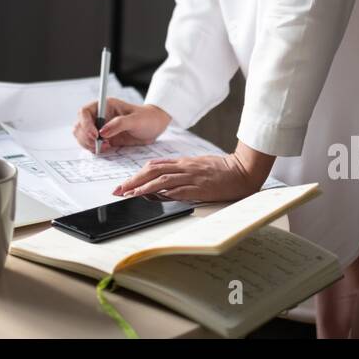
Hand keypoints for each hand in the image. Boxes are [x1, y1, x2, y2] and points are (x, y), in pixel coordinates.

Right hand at [73, 98, 170, 152]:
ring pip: (82, 136)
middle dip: (85, 137)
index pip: (84, 112)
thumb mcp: (136, 120)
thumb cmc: (147, 118)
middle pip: (79, 125)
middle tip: (98, 145)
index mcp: (104, 105)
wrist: (154, 126)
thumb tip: (102, 132)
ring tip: (104, 147)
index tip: (95, 135)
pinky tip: (105, 148)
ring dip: (88, 144)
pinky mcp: (104, 138)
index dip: (85, 124)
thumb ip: (119, 124)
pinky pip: (90, 144)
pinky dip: (93, 149)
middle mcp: (99, 116)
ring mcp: (100, 127)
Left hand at [110, 141, 276, 203]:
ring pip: (160, 179)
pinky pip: (176, 189)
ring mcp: (190, 177)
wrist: (241, 170)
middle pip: (152, 171)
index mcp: (183, 162)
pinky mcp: (198, 187)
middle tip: (118, 190)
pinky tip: (150, 196)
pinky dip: (160, 192)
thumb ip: (181, 170)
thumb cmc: (221, 169)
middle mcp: (184, 167)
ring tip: (128, 193)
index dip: (137, 174)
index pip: (154, 166)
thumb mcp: (198, 165)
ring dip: (142, 186)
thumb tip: (163, 178)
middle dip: (133, 180)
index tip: (125, 183)